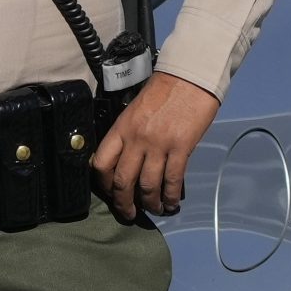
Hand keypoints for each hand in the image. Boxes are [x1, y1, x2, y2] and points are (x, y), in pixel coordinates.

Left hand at [89, 72, 218, 221]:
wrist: (189, 77)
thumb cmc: (162, 91)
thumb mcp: (135, 111)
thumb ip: (128, 135)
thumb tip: (126, 161)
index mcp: (121, 128)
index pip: (101, 162)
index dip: (103, 183)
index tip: (109, 192)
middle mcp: (136, 138)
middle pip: (122, 181)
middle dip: (123, 203)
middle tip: (128, 213)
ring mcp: (159, 144)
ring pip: (147, 185)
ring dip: (149, 203)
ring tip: (153, 209)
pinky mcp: (181, 148)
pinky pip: (172, 180)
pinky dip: (170, 196)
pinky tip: (171, 203)